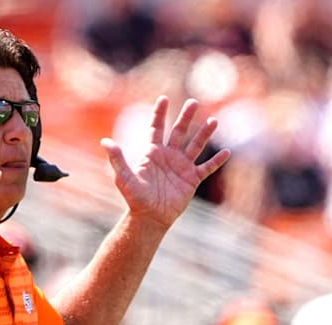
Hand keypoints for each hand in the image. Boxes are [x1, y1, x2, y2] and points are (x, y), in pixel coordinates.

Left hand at [101, 96, 230, 228]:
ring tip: (214, 121)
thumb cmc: (135, 198)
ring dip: (204, 134)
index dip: (159, 114)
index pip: (156, 129)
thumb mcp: (124, 177)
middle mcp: (169, 156)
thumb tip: (105, 142)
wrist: (150, 217)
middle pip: (179, 132)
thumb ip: (117, 159)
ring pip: (196, 146)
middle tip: (193, 102)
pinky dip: (216, 161)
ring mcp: (181, 167)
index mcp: (153, 153)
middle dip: (186, 117)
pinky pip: (206, 168)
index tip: (163, 98)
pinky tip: (226, 152)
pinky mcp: (191, 180)